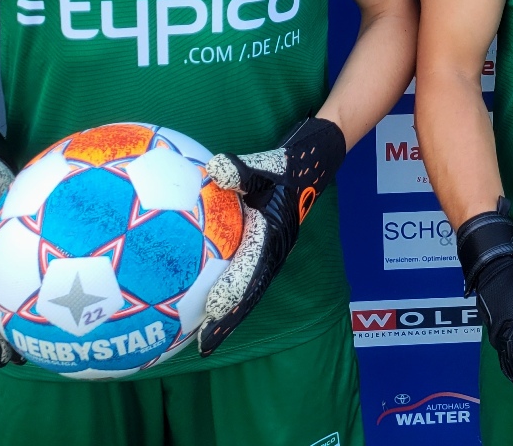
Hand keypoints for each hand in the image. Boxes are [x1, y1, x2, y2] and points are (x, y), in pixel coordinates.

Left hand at [200, 116, 344, 354]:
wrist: (308, 170)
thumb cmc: (283, 168)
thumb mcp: (264, 165)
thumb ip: (241, 168)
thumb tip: (216, 169)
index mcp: (272, 236)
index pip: (250, 269)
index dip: (232, 289)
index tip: (212, 308)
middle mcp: (272, 253)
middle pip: (249, 294)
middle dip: (228, 321)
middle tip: (204, 347)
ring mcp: (269, 258)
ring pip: (248, 294)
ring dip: (228, 317)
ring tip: (204, 342)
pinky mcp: (262, 256)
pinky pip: (244, 283)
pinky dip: (227, 299)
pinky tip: (204, 308)